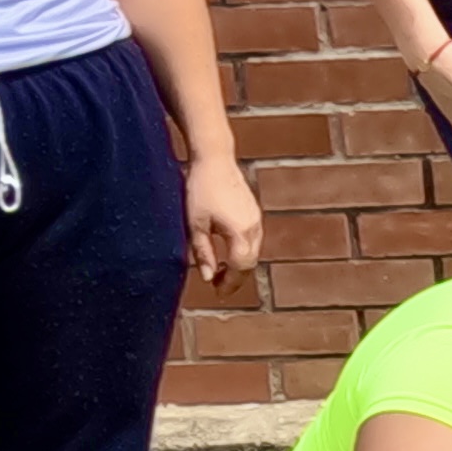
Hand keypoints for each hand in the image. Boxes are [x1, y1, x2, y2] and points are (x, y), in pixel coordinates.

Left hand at [182, 152, 265, 294]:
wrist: (214, 158)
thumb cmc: (201, 189)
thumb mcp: (195, 224)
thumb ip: (203, 252)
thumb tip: (206, 277)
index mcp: (240, 232)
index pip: (240, 267)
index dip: (229, 283)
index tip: (217, 292)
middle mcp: (253, 227)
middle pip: (250, 263)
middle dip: (235, 278)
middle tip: (218, 287)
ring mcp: (256, 219)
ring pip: (253, 252)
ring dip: (239, 265)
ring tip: (220, 272)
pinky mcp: (253, 212)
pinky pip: (252, 240)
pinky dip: (242, 252)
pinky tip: (227, 252)